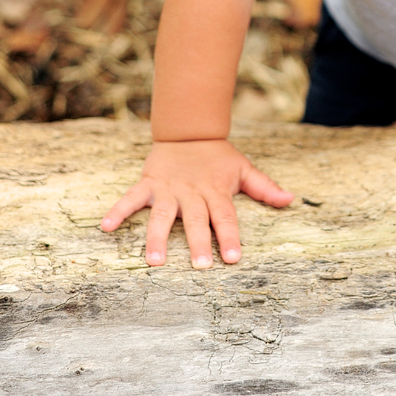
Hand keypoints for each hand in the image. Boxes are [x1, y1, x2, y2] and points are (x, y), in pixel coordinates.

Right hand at [100, 138, 294, 267]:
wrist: (189, 130)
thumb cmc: (219, 157)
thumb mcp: (243, 169)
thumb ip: (264, 187)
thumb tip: (290, 199)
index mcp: (216, 191)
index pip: (225, 216)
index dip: (229, 236)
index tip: (232, 259)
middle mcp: (192, 192)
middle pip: (195, 219)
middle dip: (197, 242)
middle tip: (199, 266)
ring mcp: (168, 188)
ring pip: (162, 214)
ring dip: (156, 236)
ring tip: (154, 260)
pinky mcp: (149, 183)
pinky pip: (131, 198)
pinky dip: (118, 211)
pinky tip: (106, 227)